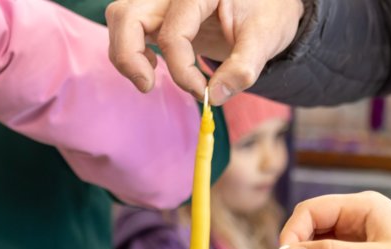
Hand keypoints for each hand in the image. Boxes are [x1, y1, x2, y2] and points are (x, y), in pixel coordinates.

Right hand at [105, 0, 303, 101]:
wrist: (269, 2)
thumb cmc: (268, 11)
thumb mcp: (266, 37)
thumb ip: (243, 68)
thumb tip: (214, 98)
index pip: (172, 33)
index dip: (182, 70)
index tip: (203, 92)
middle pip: (126, 14)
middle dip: (129, 56)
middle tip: (148, 86)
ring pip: (121, 17)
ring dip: (125, 53)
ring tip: (148, 79)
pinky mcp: (159, 12)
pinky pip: (129, 25)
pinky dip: (130, 49)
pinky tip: (151, 66)